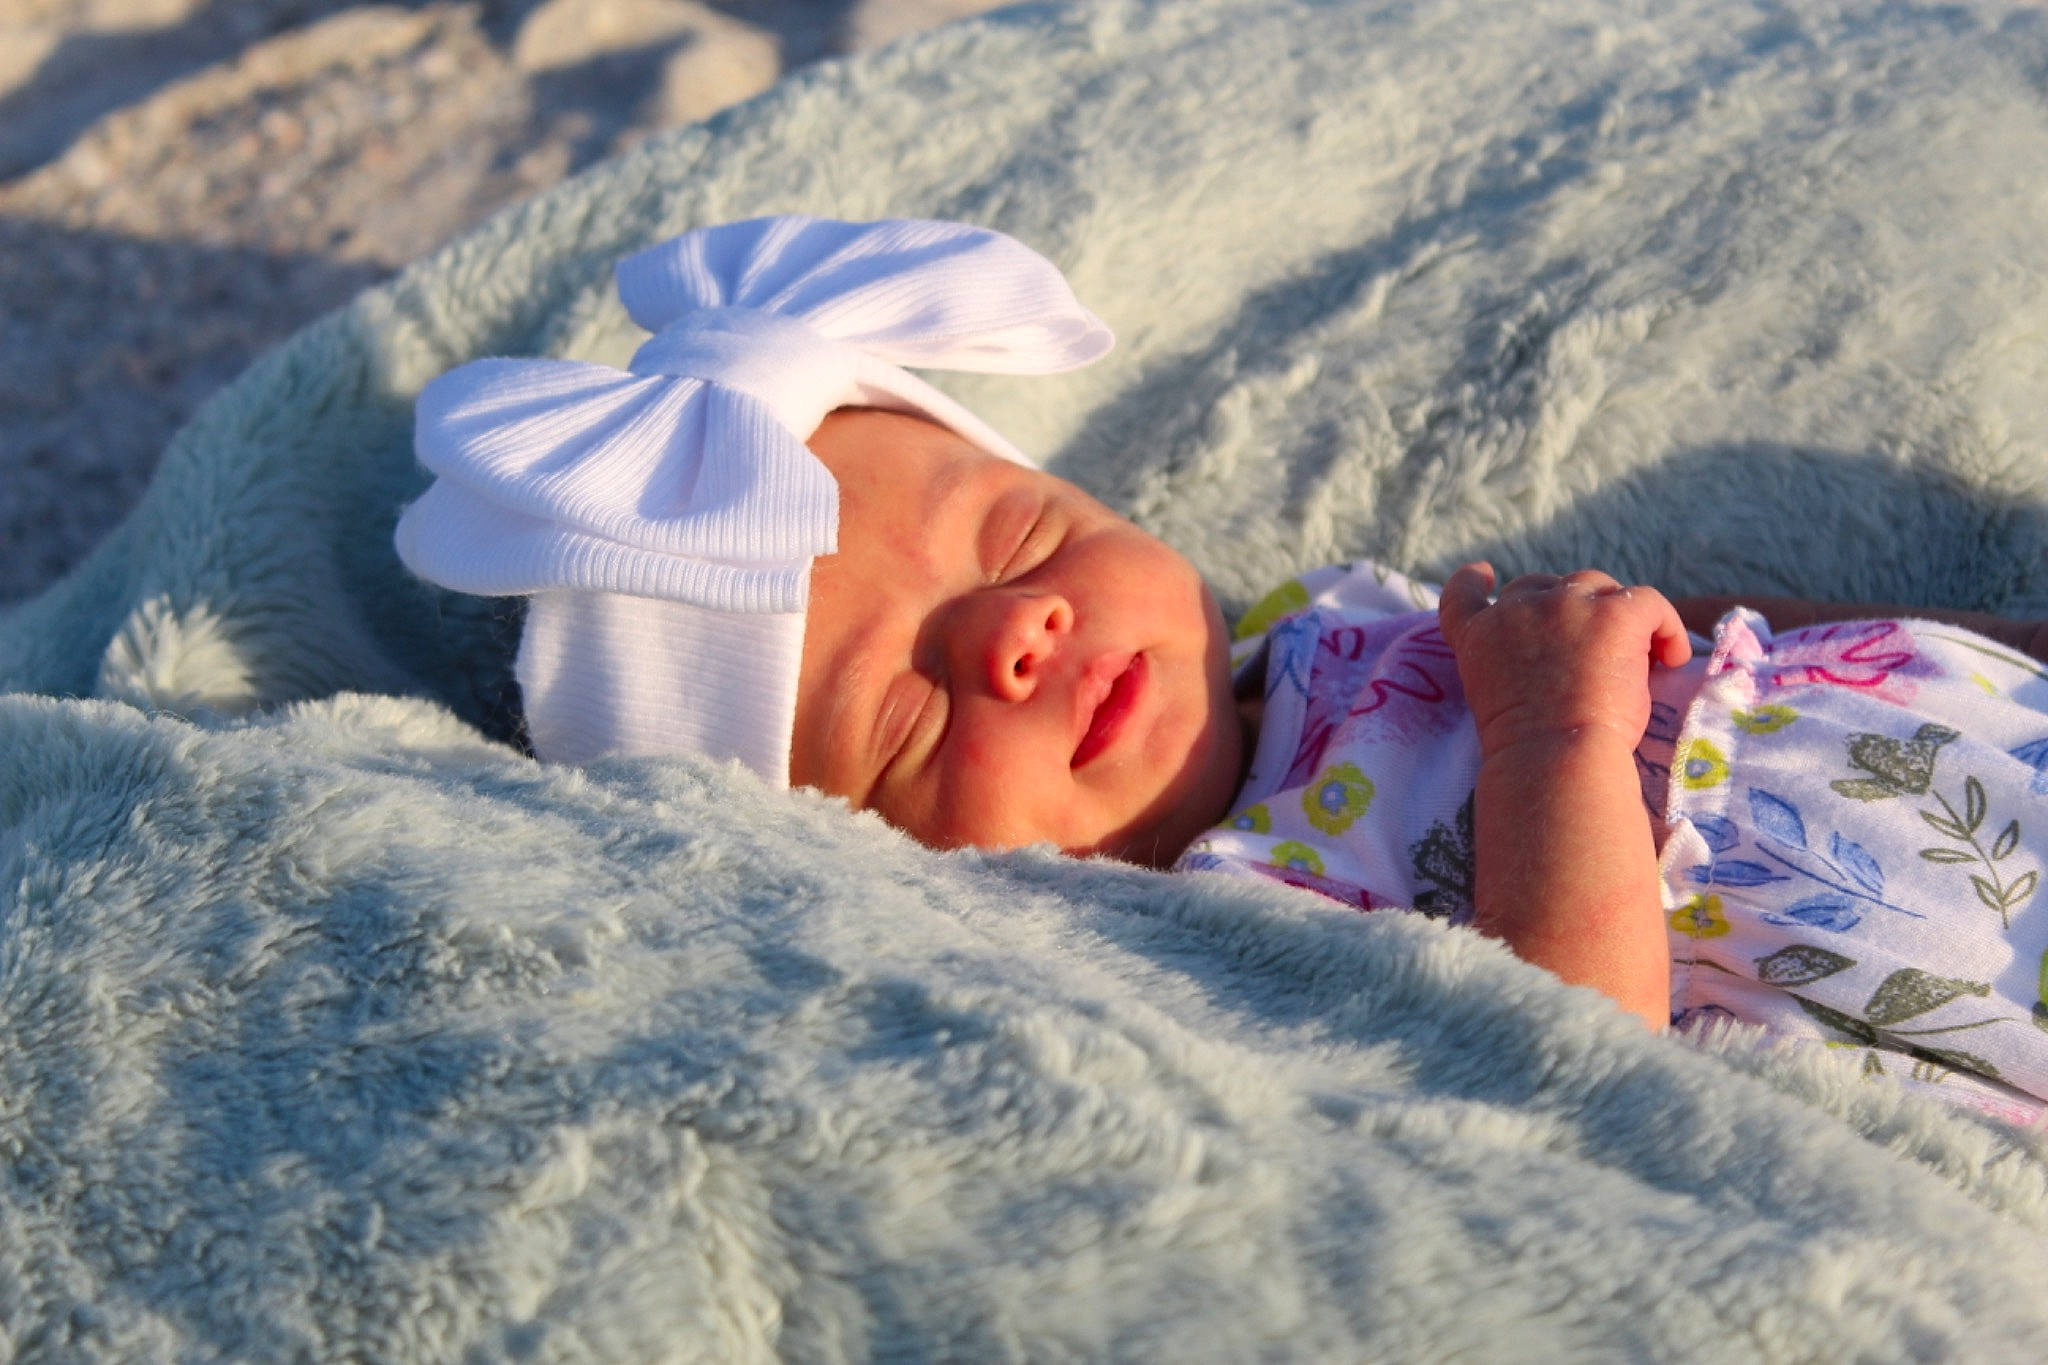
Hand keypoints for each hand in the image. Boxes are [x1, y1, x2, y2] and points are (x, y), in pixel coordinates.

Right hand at [1437, 563, 1690, 759]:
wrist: (1552, 758)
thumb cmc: (1528, 751)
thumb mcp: (1497, 700)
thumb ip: (1512, 668)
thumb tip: (1556, 665)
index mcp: (1478, 637)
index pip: (1463, 595)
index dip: (1473, 582)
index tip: (1484, 575)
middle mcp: (1516, 609)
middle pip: (1546, 586)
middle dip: (1568, 609)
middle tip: (1593, 650)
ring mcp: (1565, 604)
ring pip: (1598, 587)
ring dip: (1613, 615)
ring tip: (1638, 658)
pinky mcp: (1615, 613)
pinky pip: (1650, 603)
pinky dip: (1665, 628)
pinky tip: (1671, 659)